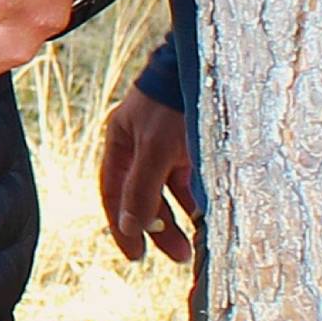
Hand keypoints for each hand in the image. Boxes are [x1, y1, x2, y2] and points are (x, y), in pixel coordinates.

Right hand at [98, 85, 194, 263]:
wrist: (208, 65)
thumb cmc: (173, 104)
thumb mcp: (154, 149)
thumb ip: (141, 190)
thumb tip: (129, 227)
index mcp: (121, 142)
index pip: (113, 193)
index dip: (121, 225)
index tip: (136, 256)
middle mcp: (141, 145)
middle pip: (143, 196)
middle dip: (159, 228)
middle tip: (180, 255)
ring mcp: (167, 145)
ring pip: (169, 191)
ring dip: (180, 218)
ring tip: (197, 242)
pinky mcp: (192, 143)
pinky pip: (190, 180)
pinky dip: (196, 199)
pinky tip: (206, 216)